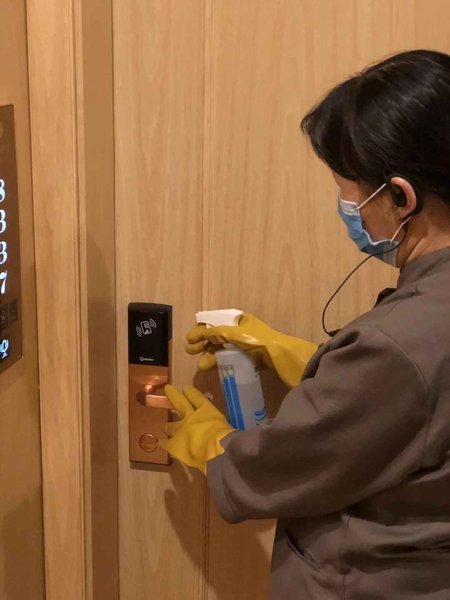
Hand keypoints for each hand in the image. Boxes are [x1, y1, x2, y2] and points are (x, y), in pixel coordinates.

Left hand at [157, 384, 234, 473]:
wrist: (215, 449)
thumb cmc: (226, 438)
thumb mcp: (227, 429)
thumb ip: (222, 429)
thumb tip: (226, 435)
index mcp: (207, 411)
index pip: (198, 398)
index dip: (191, 392)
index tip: (186, 387)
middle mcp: (191, 417)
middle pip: (180, 403)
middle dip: (174, 396)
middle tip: (168, 388)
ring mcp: (181, 429)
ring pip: (171, 426)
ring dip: (169, 426)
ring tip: (166, 427)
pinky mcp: (174, 443)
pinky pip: (165, 443)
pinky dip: (162, 443)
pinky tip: (159, 443)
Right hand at [185, 313, 317, 387]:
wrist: (280, 355)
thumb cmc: (257, 340)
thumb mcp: (234, 333)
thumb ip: (216, 332)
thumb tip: (201, 334)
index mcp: (238, 320)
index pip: (214, 323)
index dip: (201, 330)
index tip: (189, 340)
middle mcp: (240, 330)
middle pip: (216, 336)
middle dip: (202, 344)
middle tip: (190, 352)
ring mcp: (245, 344)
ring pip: (222, 348)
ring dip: (209, 355)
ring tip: (201, 366)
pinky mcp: (250, 357)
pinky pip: (230, 357)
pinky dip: (219, 361)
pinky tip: (212, 367)